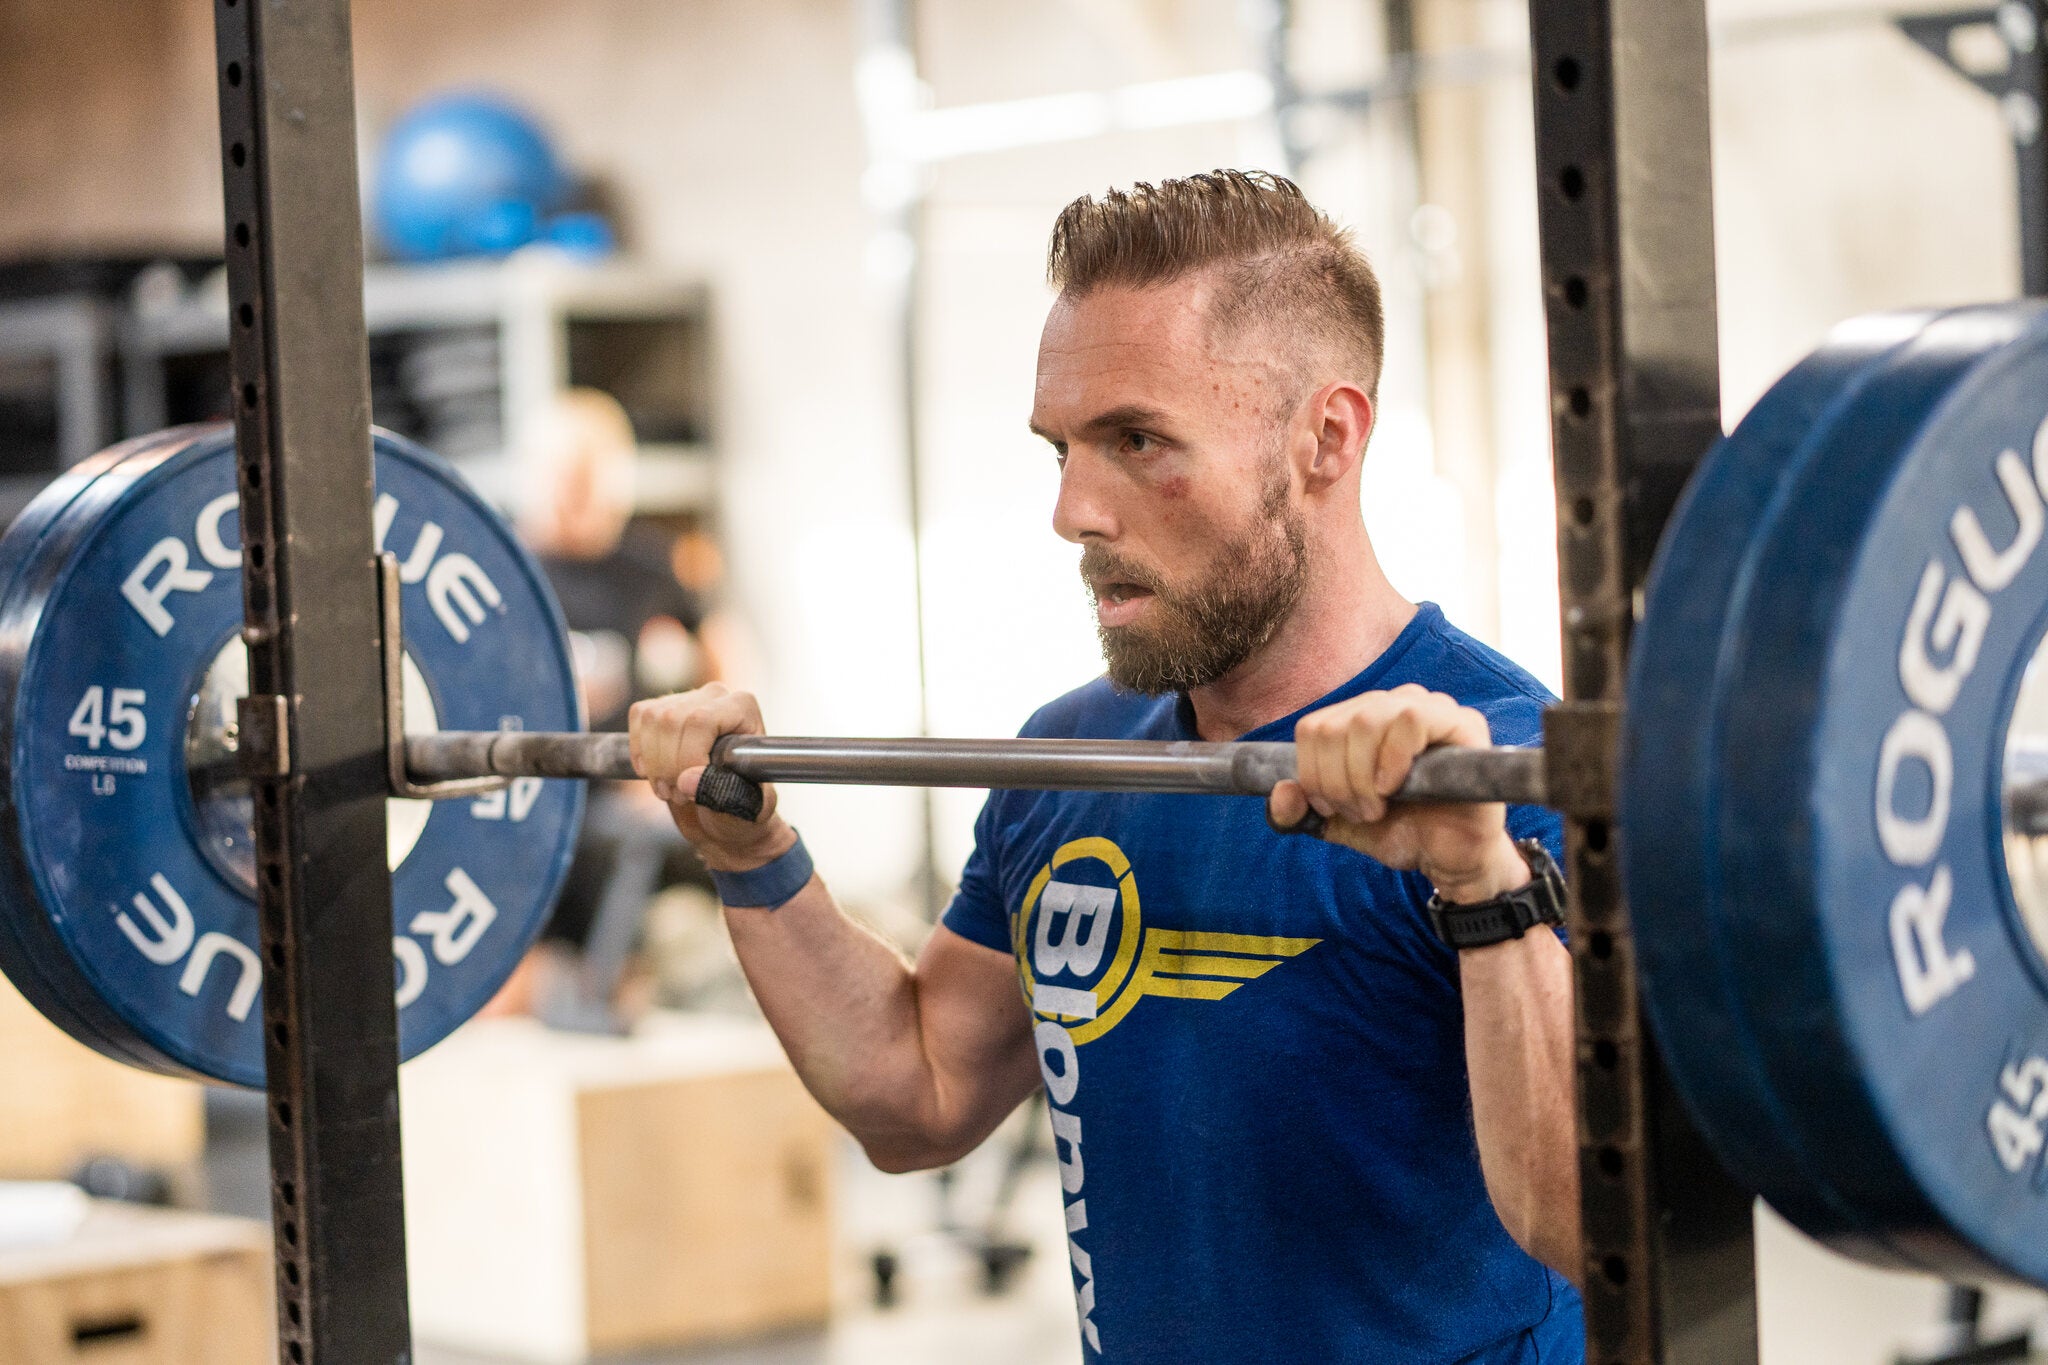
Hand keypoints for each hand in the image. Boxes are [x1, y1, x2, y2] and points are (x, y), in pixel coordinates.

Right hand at [628, 683, 795, 871]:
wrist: (726, 812)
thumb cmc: (743, 806)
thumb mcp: (746, 808)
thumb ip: (723, 795)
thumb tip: (687, 780)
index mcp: (743, 708)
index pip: (702, 720)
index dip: (688, 757)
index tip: (690, 790)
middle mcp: (716, 695)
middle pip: (671, 719)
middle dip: (667, 765)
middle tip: (678, 795)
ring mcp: (686, 698)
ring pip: (651, 719)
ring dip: (653, 763)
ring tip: (669, 790)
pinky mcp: (661, 707)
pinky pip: (639, 717)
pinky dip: (640, 752)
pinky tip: (655, 773)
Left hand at [1267, 683, 1529, 901]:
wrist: (1450, 858)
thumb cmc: (1402, 831)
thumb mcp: (1339, 824)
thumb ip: (1303, 811)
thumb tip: (1280, 793)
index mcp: (1361, 717)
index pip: (1313, 728)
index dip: (1313, 774)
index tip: (1333, 808)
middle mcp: (1393, 704)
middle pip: (1336, 727)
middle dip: (1338, 782)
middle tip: (1362, 812)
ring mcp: (1430, 708)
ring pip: (1368, 720)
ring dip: (1363, 776)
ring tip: (1379, 806)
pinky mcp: (1464, 723)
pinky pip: (1412, 720)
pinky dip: (1392, 759)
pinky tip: (1395, 787)